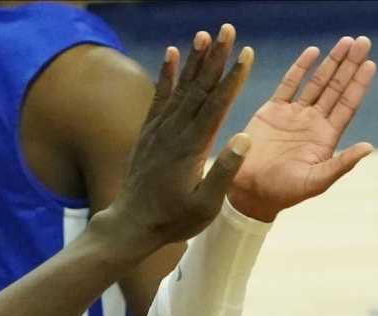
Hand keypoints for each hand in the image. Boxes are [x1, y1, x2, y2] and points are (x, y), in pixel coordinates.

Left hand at [102, 25, 253, 252]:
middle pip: (200, 87)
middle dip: (216, 57)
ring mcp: (159, 129)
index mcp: (193, 147)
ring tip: (205, 34)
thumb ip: (224, 171)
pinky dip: (167, 74)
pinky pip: (159, 96)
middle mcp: (175, 132)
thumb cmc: (173, 220)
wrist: (132, 224)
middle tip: (228, 30)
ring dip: (194, 59)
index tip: (246, 54)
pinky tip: (171, 53)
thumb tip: (245, 138)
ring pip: (181, 87)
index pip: (217, 104)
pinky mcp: (149, 131)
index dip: (232, 77)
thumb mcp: (206, 205)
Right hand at [229, 36, 377, 221]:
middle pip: (336, 87)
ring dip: (332, 62)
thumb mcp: (316, 181)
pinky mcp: (273, 111)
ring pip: (317, 82)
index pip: (347, 105)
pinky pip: (289, 84)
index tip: (370, 64)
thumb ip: (342, 164)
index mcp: (326, 138)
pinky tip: (313, 52)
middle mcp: (313, 122)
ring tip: (346, 41)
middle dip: (350, 65)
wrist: (248, 190)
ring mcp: (294, 114)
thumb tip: (369, 147)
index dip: (359, 84)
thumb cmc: (283, 191)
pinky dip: (301, 68)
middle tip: (364, 41)